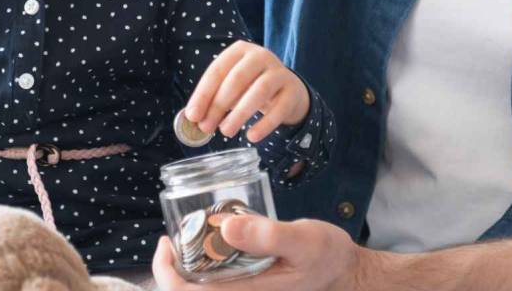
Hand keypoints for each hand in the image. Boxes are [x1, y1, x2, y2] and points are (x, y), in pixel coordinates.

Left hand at [152, 216, 361, 290]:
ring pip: (199, 283)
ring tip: (192, 231)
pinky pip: (215, 276)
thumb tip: (226, 228)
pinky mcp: (248, 283)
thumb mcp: (302, 240)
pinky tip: (213, 236)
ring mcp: (243, 290)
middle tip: (175, 232)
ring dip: (188, 260)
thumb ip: (267, 236)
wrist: (345, 272)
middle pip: (187, 289)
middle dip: (173, 263)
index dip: (166, 271)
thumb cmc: (326, 257)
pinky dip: (205, 257)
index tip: (167, 242)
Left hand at [184, 41, 311, 142]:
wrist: (287, 89)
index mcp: (239, 50)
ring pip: (259, 91)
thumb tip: (193, 118)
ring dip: (239, 114)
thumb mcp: (230, 87)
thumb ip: (213, 99)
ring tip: (226, 132)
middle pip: (236, 80)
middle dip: (218, 105)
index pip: (217, 70)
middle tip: (206, 127)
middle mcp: (260, 56)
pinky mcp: (293, 91)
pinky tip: (252, 137)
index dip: (203, 94)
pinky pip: (279, 108)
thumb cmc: (250, 86)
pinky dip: (264, 124)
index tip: (193, 116)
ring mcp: (279, 72)